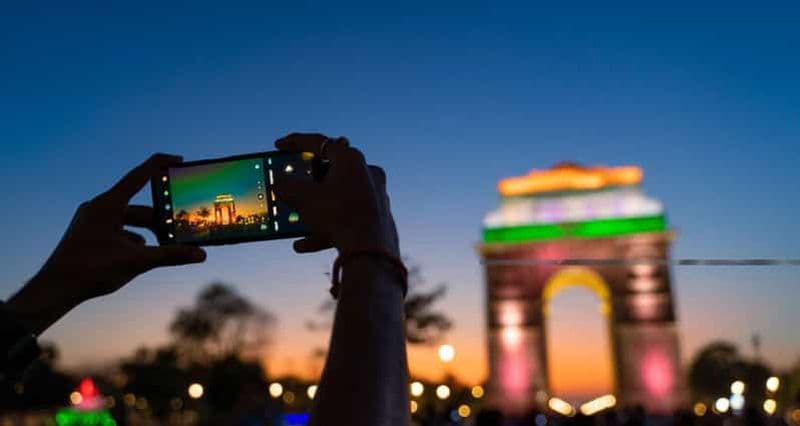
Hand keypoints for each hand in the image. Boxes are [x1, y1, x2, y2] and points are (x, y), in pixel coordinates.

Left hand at [8, 154, 205, 334]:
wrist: (55, 289)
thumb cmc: (91, 270)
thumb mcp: (137, 261)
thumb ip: (170, 256)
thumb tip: (200, 254)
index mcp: (108, 205)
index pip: (138, 176)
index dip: (160, 164)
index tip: (178, 159)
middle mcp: (98, 208)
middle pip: (138, 207)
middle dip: (159, 219)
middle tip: (178, 229)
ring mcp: (92, 221)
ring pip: (128, 220)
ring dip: (147, 232)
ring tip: (162, 246)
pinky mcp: (89, 234)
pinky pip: (117, 230)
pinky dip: (132, 240)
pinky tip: (139, 254)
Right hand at [273, 133, 398, 256]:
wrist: (369, 251)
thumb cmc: (339, 215)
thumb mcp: (303, 198)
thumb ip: (287, 187)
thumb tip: (278, 185)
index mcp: (351, 159)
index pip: (318, 142)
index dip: (294, 142)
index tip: (279, 146)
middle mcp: (367, 173)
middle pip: (330, 171)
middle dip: (307, 181)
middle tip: (292, 183)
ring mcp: (374, 196)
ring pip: (336, 198)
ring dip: (313, 209)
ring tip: (293, 221)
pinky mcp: (377, 218)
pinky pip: (346, 218)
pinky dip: (325, 228)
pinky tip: (304, 244)